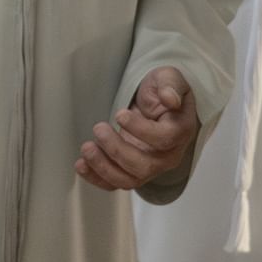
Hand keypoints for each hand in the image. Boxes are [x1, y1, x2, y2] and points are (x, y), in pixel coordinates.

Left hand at [77, 66, 197, 191]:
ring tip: (87, 148)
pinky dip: (96, 177)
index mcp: (180, 132)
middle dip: (117, 150)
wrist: (156, 105)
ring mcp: (150, 167)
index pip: (164, 139)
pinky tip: (81, 165)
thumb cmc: (162, 91)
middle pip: (144, 166)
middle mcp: (167, 156)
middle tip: (99, 129)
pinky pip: (115, 183)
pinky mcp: (132, 171)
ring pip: (128, 180)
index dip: (140, 130)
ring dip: (103, 167)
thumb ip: (170, 85)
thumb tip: (170, 98)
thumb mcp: (168, 78)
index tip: (120, 115)